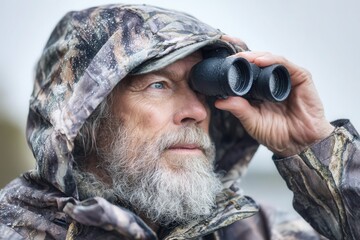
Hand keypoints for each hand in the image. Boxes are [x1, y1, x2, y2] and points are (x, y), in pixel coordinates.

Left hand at [216, 36, 333, 156]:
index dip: (235, 66)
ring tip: (242, 58)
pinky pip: (285, 65)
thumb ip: (238, 109)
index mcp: (258, 91)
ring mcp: (286, 78)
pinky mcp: (301, 78)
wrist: (300, 144)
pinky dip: (272, 60)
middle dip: (243, 57)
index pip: (247, 72)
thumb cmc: (278, 135)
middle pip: (257, 62)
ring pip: (270, 60)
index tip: (221, 63)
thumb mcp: (252, 122)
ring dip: (255, 56)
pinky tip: (260, 61)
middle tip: (230, 57)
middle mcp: (272, 82)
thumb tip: (218, 102)